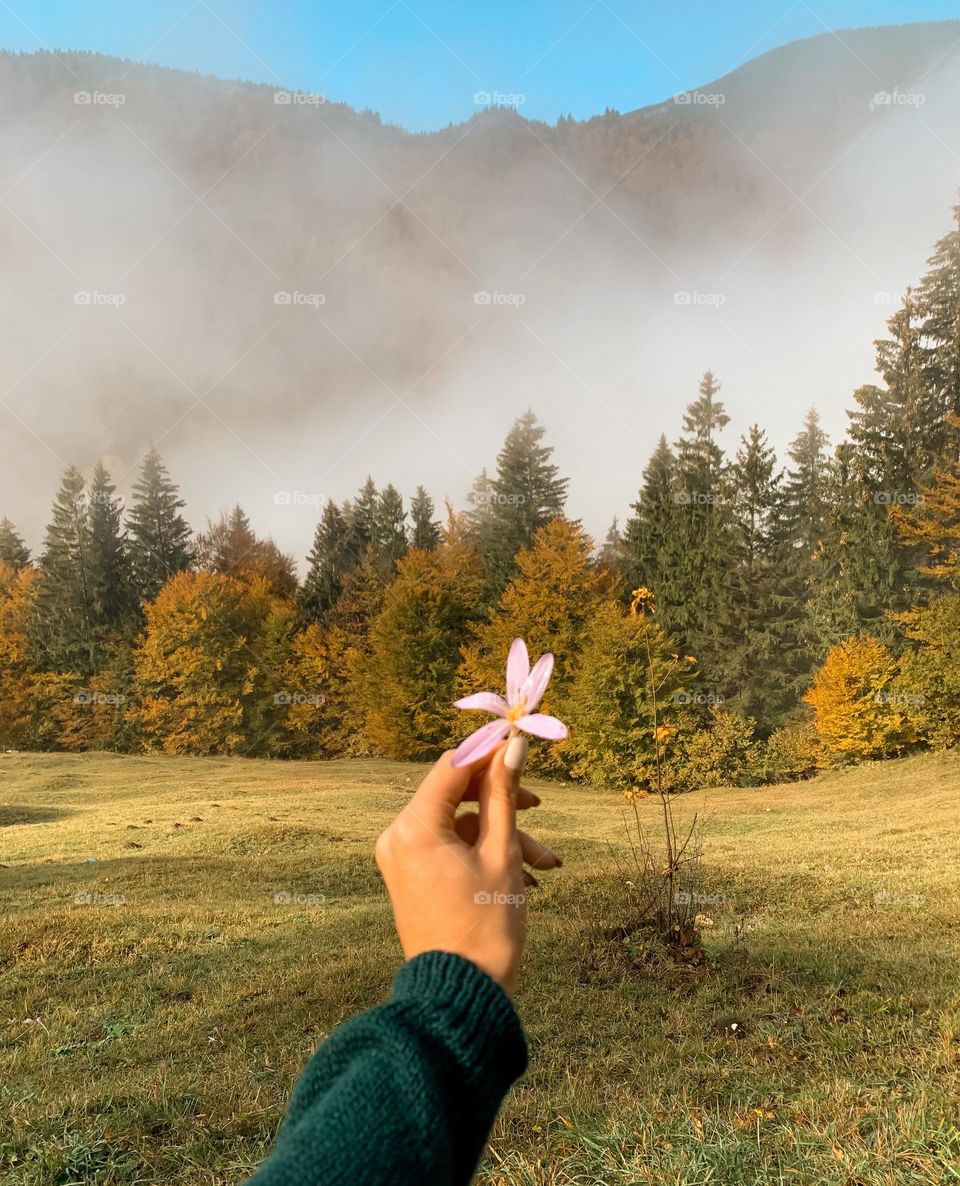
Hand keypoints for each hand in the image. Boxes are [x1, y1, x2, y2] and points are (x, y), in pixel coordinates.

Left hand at [374, 737, 561, 994]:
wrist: (460, 997)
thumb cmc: (485, 927)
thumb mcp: (501, 853)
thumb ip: (504, 795)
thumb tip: (513, 746)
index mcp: (413, 826)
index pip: (452, 767)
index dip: (489, 754)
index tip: (522, 749)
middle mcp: (397, 837)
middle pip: (455, 795)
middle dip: (502, 802)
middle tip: (539, 809)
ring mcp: (402, 858)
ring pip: (458, 825)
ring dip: (501, 835)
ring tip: (547, 863)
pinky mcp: (411, 877)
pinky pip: (450, 849)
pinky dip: (483, 854)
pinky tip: (525, 878)